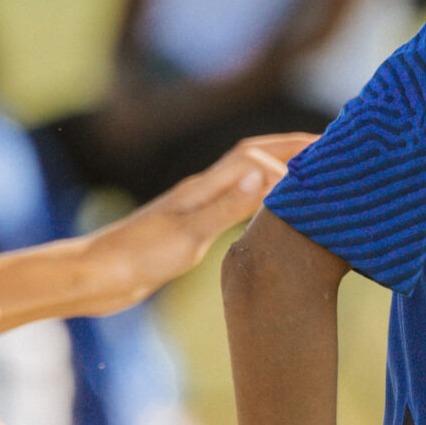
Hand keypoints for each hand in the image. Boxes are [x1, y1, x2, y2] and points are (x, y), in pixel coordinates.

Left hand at [89, 133, 311, 309]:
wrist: (95, 277)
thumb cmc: (137, 257)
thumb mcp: (187, 235)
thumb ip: (227, 207)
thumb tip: (264, 174)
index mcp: (204, 187)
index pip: (258, 155)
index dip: (293, 147)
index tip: (330, 147)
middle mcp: (201, 191)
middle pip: (253, 158)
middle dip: (291, 150)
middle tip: (330, 151)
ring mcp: (194, 209)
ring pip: (245, 180)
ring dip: (277, 172)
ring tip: (309, 177)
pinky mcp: (189, 230)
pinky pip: (235, 207)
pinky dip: (260, 201)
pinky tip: (268, 215)